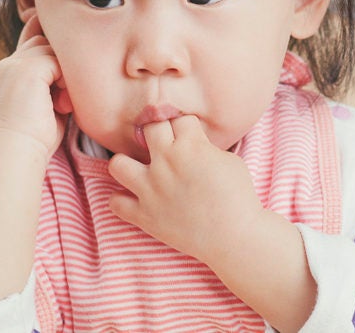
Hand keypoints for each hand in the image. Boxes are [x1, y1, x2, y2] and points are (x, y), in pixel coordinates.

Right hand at [0, 9, 71, 162]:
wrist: (20, 150)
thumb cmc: (37, 136)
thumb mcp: (44, 102)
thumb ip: (51, 82)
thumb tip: (67, 72)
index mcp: (7, 73)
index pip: (28, 41)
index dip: (42, 35)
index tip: (52, 40)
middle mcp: (7, 66)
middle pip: (41, 42)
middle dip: (57, 62)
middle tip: (61, 98)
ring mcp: (15, 65)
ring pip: (49, 49)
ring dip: (62, 74)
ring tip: (61, 104)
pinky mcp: (27, 69)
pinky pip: (55, 60)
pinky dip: (63, 81)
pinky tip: (61, 103)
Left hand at [107, 115, 263, 266]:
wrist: (235, 236)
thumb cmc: (238, 196)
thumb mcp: (228, 159)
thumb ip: (205, 146)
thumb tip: (191, 144)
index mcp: (190, 146)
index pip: (178, 118)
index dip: (185, 125)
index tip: (189, 135)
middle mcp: (165, 163)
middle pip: (148, 127)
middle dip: (158, 131)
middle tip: (167, 144)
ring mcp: (150, 189)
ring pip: (118, 164)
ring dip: (128, 164)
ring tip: (140, 169)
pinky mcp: (144, 215)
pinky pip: (115, 203)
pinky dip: (123, 200)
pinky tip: (136, 198)